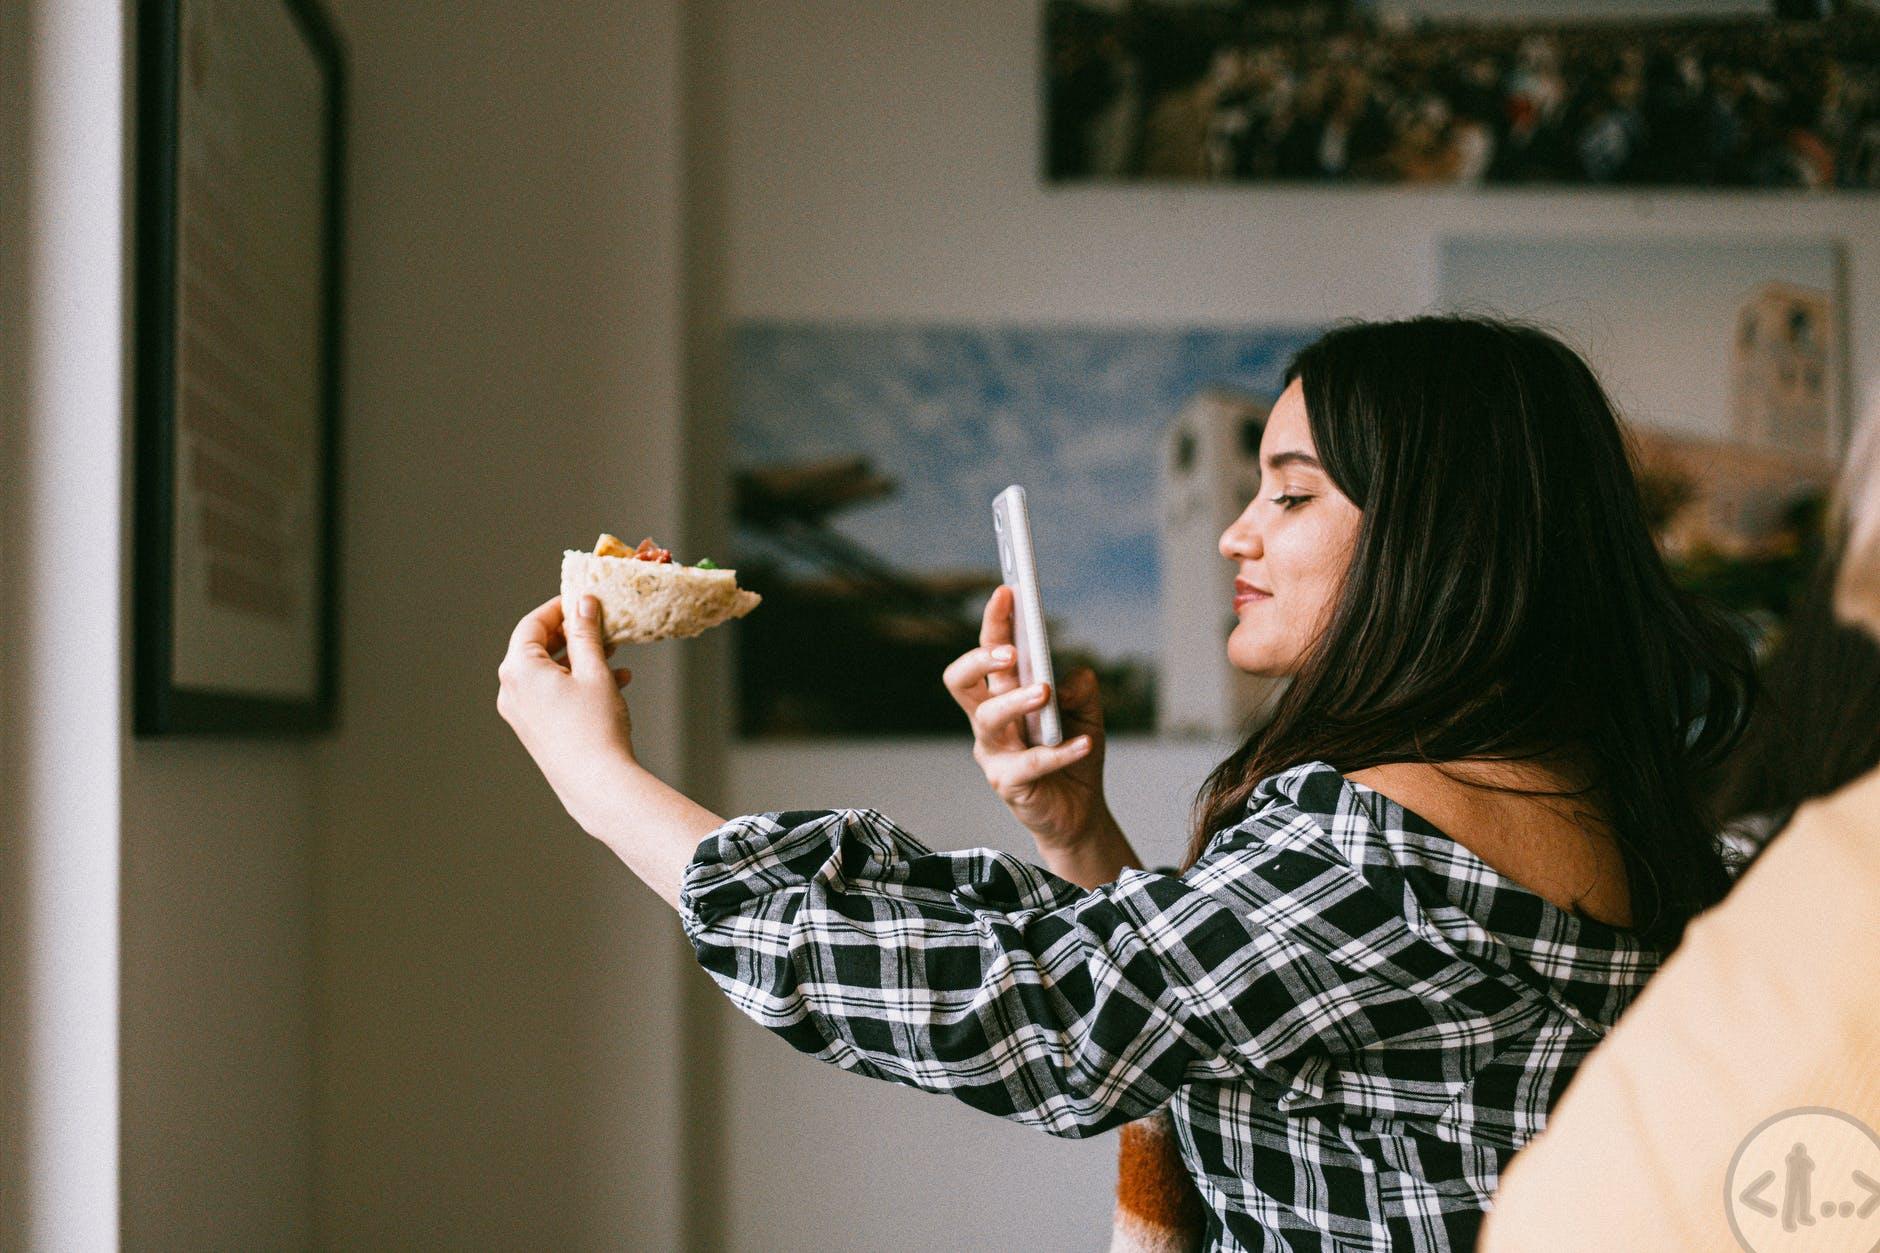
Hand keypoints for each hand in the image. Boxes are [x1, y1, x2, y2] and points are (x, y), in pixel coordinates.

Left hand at [497, 593, 638, 830]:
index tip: (581, 600)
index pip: (532, 624)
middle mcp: (511, 690)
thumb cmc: (595, 727)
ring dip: (579, 659)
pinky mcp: (534, 729)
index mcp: (519, 669)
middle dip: (572, 635)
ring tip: (613, 654)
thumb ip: (586, 634)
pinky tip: (613, 682)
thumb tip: (583, 604)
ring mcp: (520, 712)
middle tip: (600, 624)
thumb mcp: (594, 671)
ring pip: (548, 672)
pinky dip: (576, 683)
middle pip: (538, 647)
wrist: (597, 783)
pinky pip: (551, 694)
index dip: (558, 608)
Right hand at [944, 584, 1112, 851]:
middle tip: (1011, 650)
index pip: (989, 652)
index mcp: (1003, 695)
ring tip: (1044, 691)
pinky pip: (1029, 764)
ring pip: (988, 719)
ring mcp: (994, 753)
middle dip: (980, 658)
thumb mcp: (1087, 712)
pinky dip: (1060, 750)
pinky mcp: (1008, 784)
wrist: (1079, 812)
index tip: (1008, 591)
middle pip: (962, 682)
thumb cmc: (1072, 753)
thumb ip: (1080, 689)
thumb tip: (1066, 677)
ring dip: (1016, 700)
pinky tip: (1084, 742)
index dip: (994, 622)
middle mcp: (989, 721)